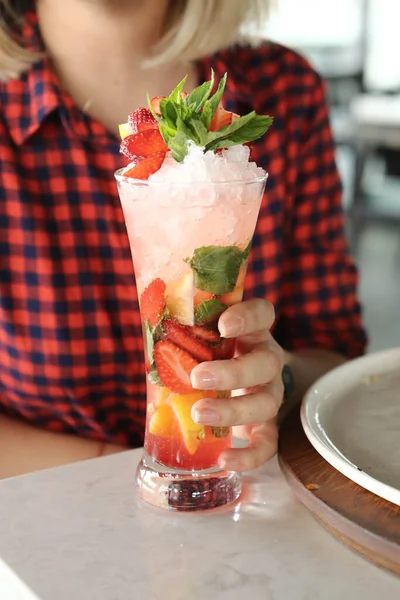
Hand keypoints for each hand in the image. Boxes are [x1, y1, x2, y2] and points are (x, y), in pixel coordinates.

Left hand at [190, 299, 283, 470]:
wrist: (243, 382)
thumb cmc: (213, 354)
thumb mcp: (205, 337)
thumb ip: (184, 330)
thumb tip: (146, 319)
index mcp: (252, 332)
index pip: (262, 314)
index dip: (248, 317)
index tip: (223, 325)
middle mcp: (267, 361)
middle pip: (265, 363)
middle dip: (232, 373)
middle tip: (197, 377)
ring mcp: (270, 394)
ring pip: (266, 404)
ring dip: (233, 411)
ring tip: (199, 414)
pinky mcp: (267, 425)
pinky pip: (267, 444)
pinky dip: (249, 455)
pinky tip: (224, 460)